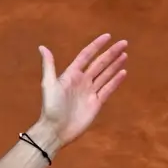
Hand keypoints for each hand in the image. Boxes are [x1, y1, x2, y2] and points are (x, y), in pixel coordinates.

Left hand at [35, 33, 129, 150]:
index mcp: (71, 74)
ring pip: (105, 75)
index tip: (107, 36)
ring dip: (115, 64)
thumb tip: (42, 47)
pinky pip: (108, 90)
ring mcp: (90, 92)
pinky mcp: (96, 104)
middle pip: (99, 63)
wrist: (55, 130)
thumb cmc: (50, 108)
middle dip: (111, 53)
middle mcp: (82, 81)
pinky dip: (115, 81)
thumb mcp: (49, 84)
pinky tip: (123, 72)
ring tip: (125, 54)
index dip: (96, 46)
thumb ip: (49, 65)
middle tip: (123, 43)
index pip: (86, 56)